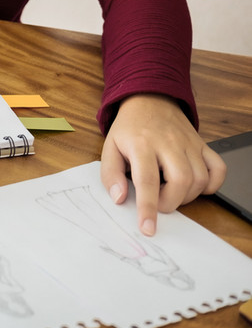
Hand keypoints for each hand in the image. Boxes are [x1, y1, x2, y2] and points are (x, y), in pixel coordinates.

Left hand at [100, 94, 225, 235]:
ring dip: (187, 196)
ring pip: (200, 178)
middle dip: (170, 203)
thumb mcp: (109, 147)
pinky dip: (212, 184)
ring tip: (170, 192)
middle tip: (157, 202)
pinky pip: (219, 168)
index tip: (148, 228)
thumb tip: (120, 199)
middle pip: (180, 181)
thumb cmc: (129, 129)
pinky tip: (194, 186)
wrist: (149, 100)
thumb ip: (110, 174)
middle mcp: (168, 143)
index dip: (148, 208)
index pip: (147, 180)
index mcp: (142, 144)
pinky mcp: (203, 144)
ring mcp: (189, 144)